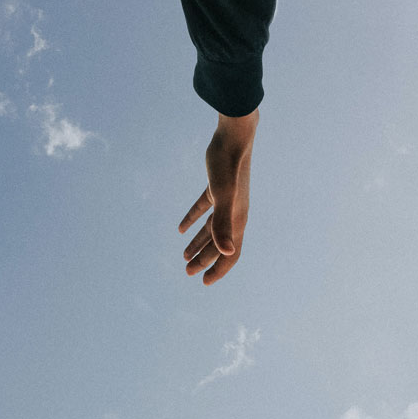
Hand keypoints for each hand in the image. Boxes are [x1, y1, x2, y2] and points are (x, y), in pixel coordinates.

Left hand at [179, 109, 258, 285]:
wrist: (234, 136)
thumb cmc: (229, 165)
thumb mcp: (222, 197)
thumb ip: (223, 225)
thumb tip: (227, 252)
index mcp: (237, 220)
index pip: (230, 254)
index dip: (218, 270)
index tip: (204, 282)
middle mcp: (234, 214)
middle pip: (218, 245)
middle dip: (203, 260)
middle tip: (186, 271)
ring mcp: (226, 201)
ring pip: (211, 229)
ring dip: (197, 243)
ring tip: (183, 256)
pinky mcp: (217, 187)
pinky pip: (204, 209)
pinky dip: (192, 220)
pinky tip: (180, 229)